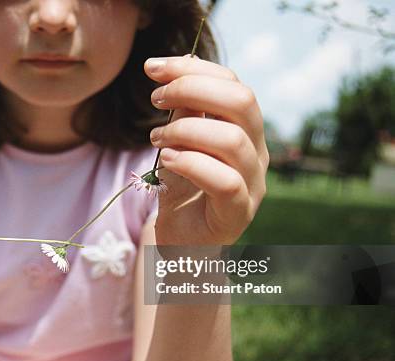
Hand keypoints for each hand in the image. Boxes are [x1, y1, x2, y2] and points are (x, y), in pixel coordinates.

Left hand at [144, 55, 268, 244]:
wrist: (184, 244)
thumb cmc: (182, 192)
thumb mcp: (179, 145)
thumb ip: (184, 114)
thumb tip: (179, 69)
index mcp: (245, 130)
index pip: (233, 84)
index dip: (192, 68)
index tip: (152, 68)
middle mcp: (256, 152)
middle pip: (242, 102)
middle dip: (191, 89)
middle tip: (155, 99)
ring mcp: (252, 184)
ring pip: (232, 140)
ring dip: (184, 130)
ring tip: (155, 138)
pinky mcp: (237, 213)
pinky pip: (224, 181)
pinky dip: (190, 163)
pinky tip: (166, 160)